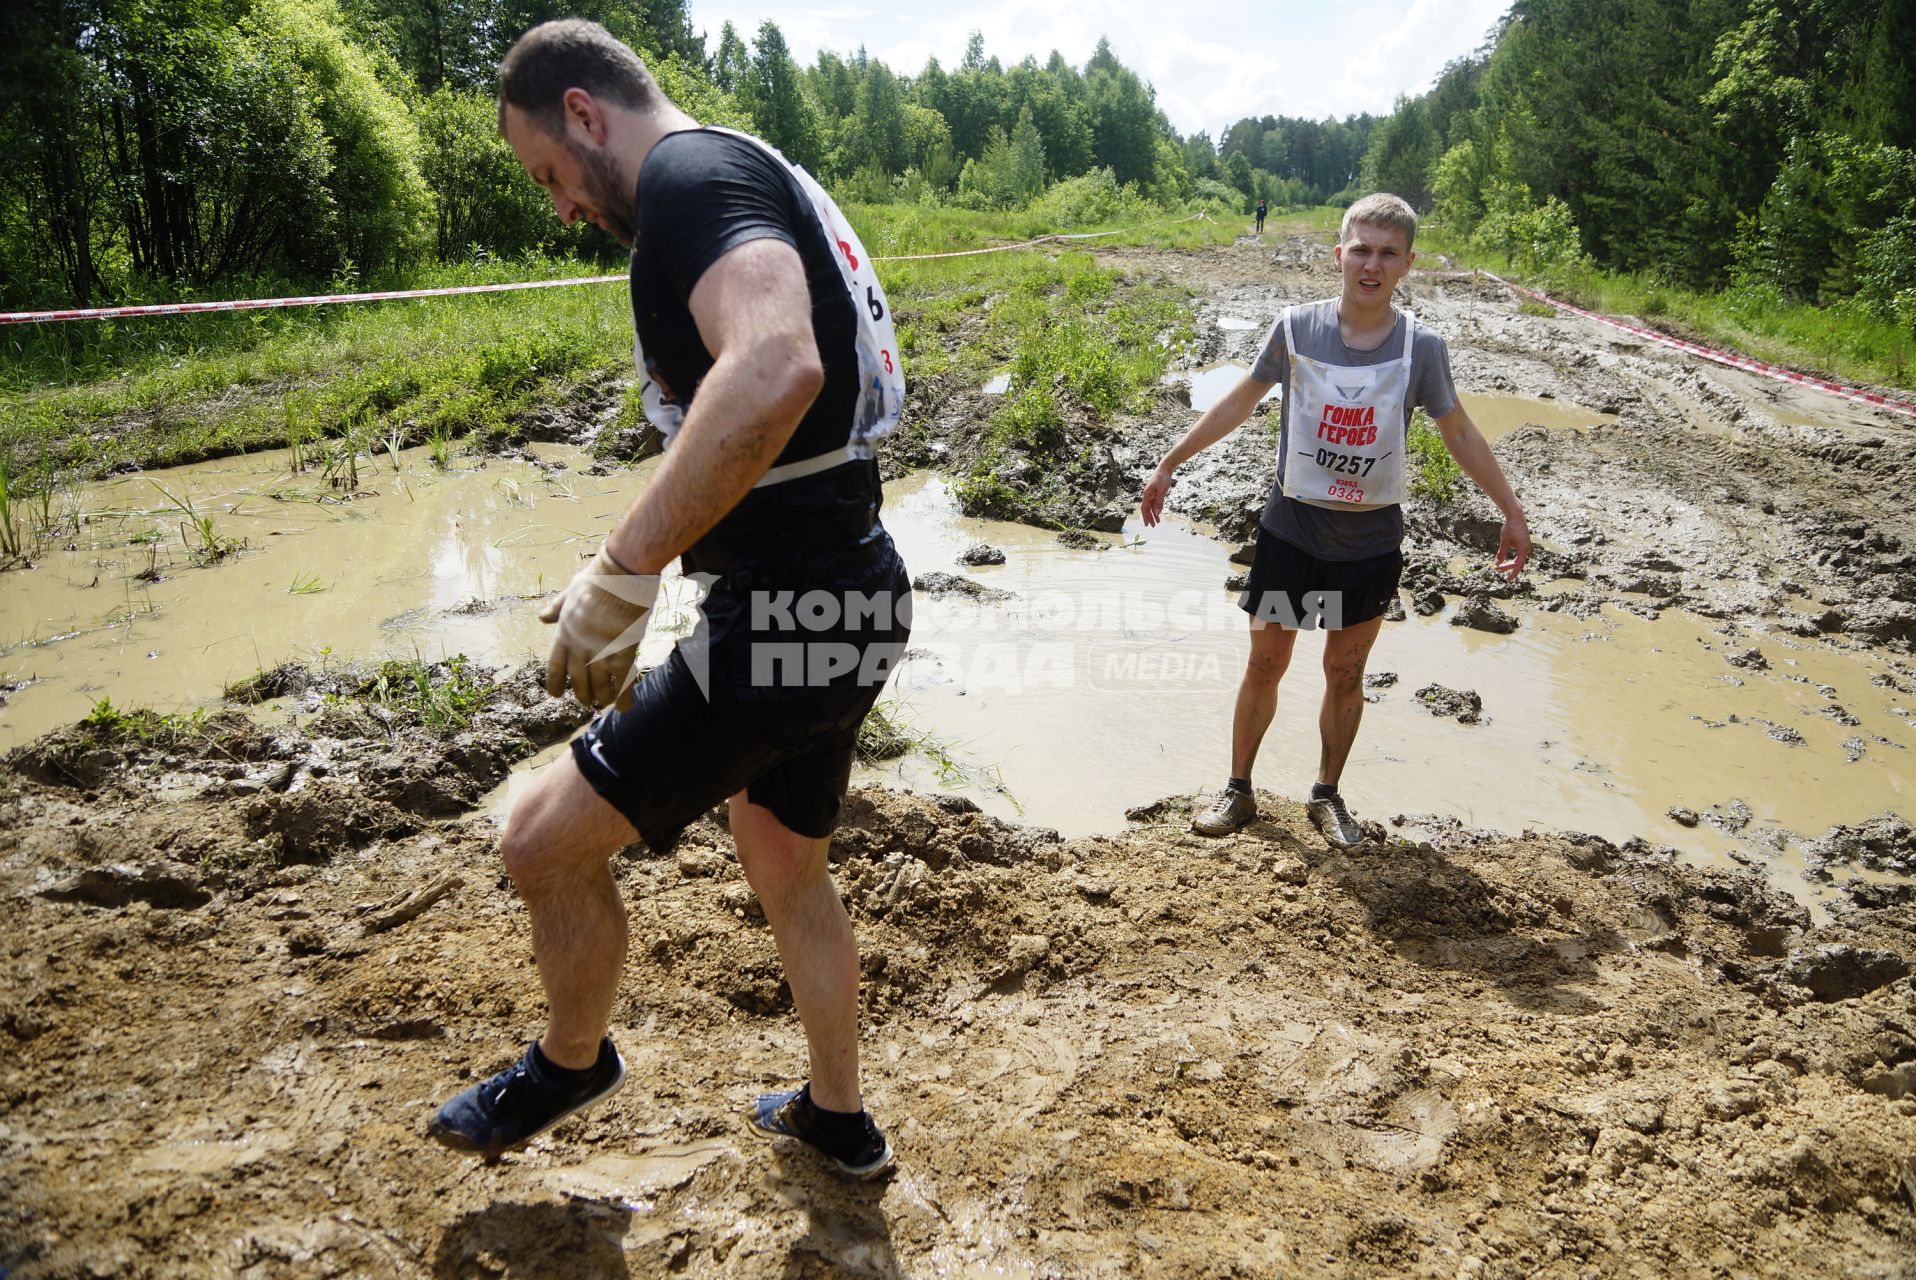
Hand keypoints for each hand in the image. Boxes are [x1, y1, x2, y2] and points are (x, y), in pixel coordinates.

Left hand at [539, 546, 658, 710]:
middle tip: (586, 701)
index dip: (555, 683)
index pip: (555, 666)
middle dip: (581, 694)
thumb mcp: (571, 592)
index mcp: (565, 632)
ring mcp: (601, 652)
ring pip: (599, 686)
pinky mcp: (623, 653)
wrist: (623, 575)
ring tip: (603, 703)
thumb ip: (558, 608)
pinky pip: (623, 682)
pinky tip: (625, 708)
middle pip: (577, 681)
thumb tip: (542, 618)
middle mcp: (580, 647)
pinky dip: (624, 697)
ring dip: (601, 698)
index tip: (556, 694)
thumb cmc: (598, 579)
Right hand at [1140, 467, 1172, 527]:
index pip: (1144, 508)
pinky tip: (1159, 513)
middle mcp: (1147, 494)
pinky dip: (1157, 508)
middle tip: (1152, 526)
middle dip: (1149, 518)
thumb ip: (1159, 502)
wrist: (1165, 468)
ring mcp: (1151, 493)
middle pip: (1147, 508)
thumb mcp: (1162, 491)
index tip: (1147, 525)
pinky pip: (1155, 502)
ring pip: (1151, 506)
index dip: (1145, 517)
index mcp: (1147, 494)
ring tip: (1158, 522)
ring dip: (1154, 514)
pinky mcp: (1156, 492)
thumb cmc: (1163, 478)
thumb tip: (1157, 513)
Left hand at [1494, 514, 1530, 579]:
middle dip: (1508, 568)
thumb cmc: (1509, 528)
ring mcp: (1527, 547)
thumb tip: (1496, 565)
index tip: (1507, 580)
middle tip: (1497, 570)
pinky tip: (1505, 562)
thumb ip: (1501, 554)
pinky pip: (1519, 556)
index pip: (1518, 565)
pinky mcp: (1525, 545)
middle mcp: (1527, 549)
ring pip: (1519, 560)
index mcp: (1523, 549)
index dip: (1512, 573)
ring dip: (1509, 564)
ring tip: (1499, 567)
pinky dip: (1513, 560)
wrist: (1516, 517)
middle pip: (1518, 564)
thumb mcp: (1504, 542)